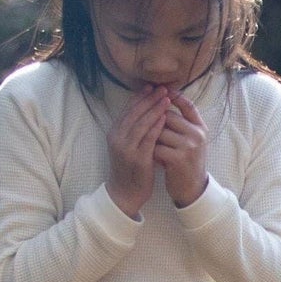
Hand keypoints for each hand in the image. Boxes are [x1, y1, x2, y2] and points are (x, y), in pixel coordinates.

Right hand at [106, 85, 168, 217]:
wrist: (124, 194)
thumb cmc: (129, 169)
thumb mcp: (126, 146)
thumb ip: (132, 130)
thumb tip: (145, 111)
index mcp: (114, 133)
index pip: (128, 110)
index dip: (140, 97)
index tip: (152, 86)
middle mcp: (117, 139)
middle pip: (134, 113)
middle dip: (149, 99)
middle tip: (162, 88)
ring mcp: (126, 149)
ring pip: (141, 123)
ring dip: (155, 109)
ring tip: (166, 98)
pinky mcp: (137, 159)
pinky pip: (148, 139)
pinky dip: (157, 126)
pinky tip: (165, 118)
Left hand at [154, 92, 208, 207]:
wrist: (192, 189)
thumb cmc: (187, 162)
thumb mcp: (191, 141)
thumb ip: (182, 124)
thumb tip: (163, 101)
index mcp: (201, 128)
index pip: (188, 105)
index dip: (174, 96)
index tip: (159, 91)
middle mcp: (197, 135)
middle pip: (169, 116)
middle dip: (154, 119)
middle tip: (143, 123)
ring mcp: (189, 147)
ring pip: (160, 131)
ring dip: (150, 136)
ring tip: (144, 141)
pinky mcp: (179, 159)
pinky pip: (157, 147)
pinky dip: (150, 150)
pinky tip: (147, 154)